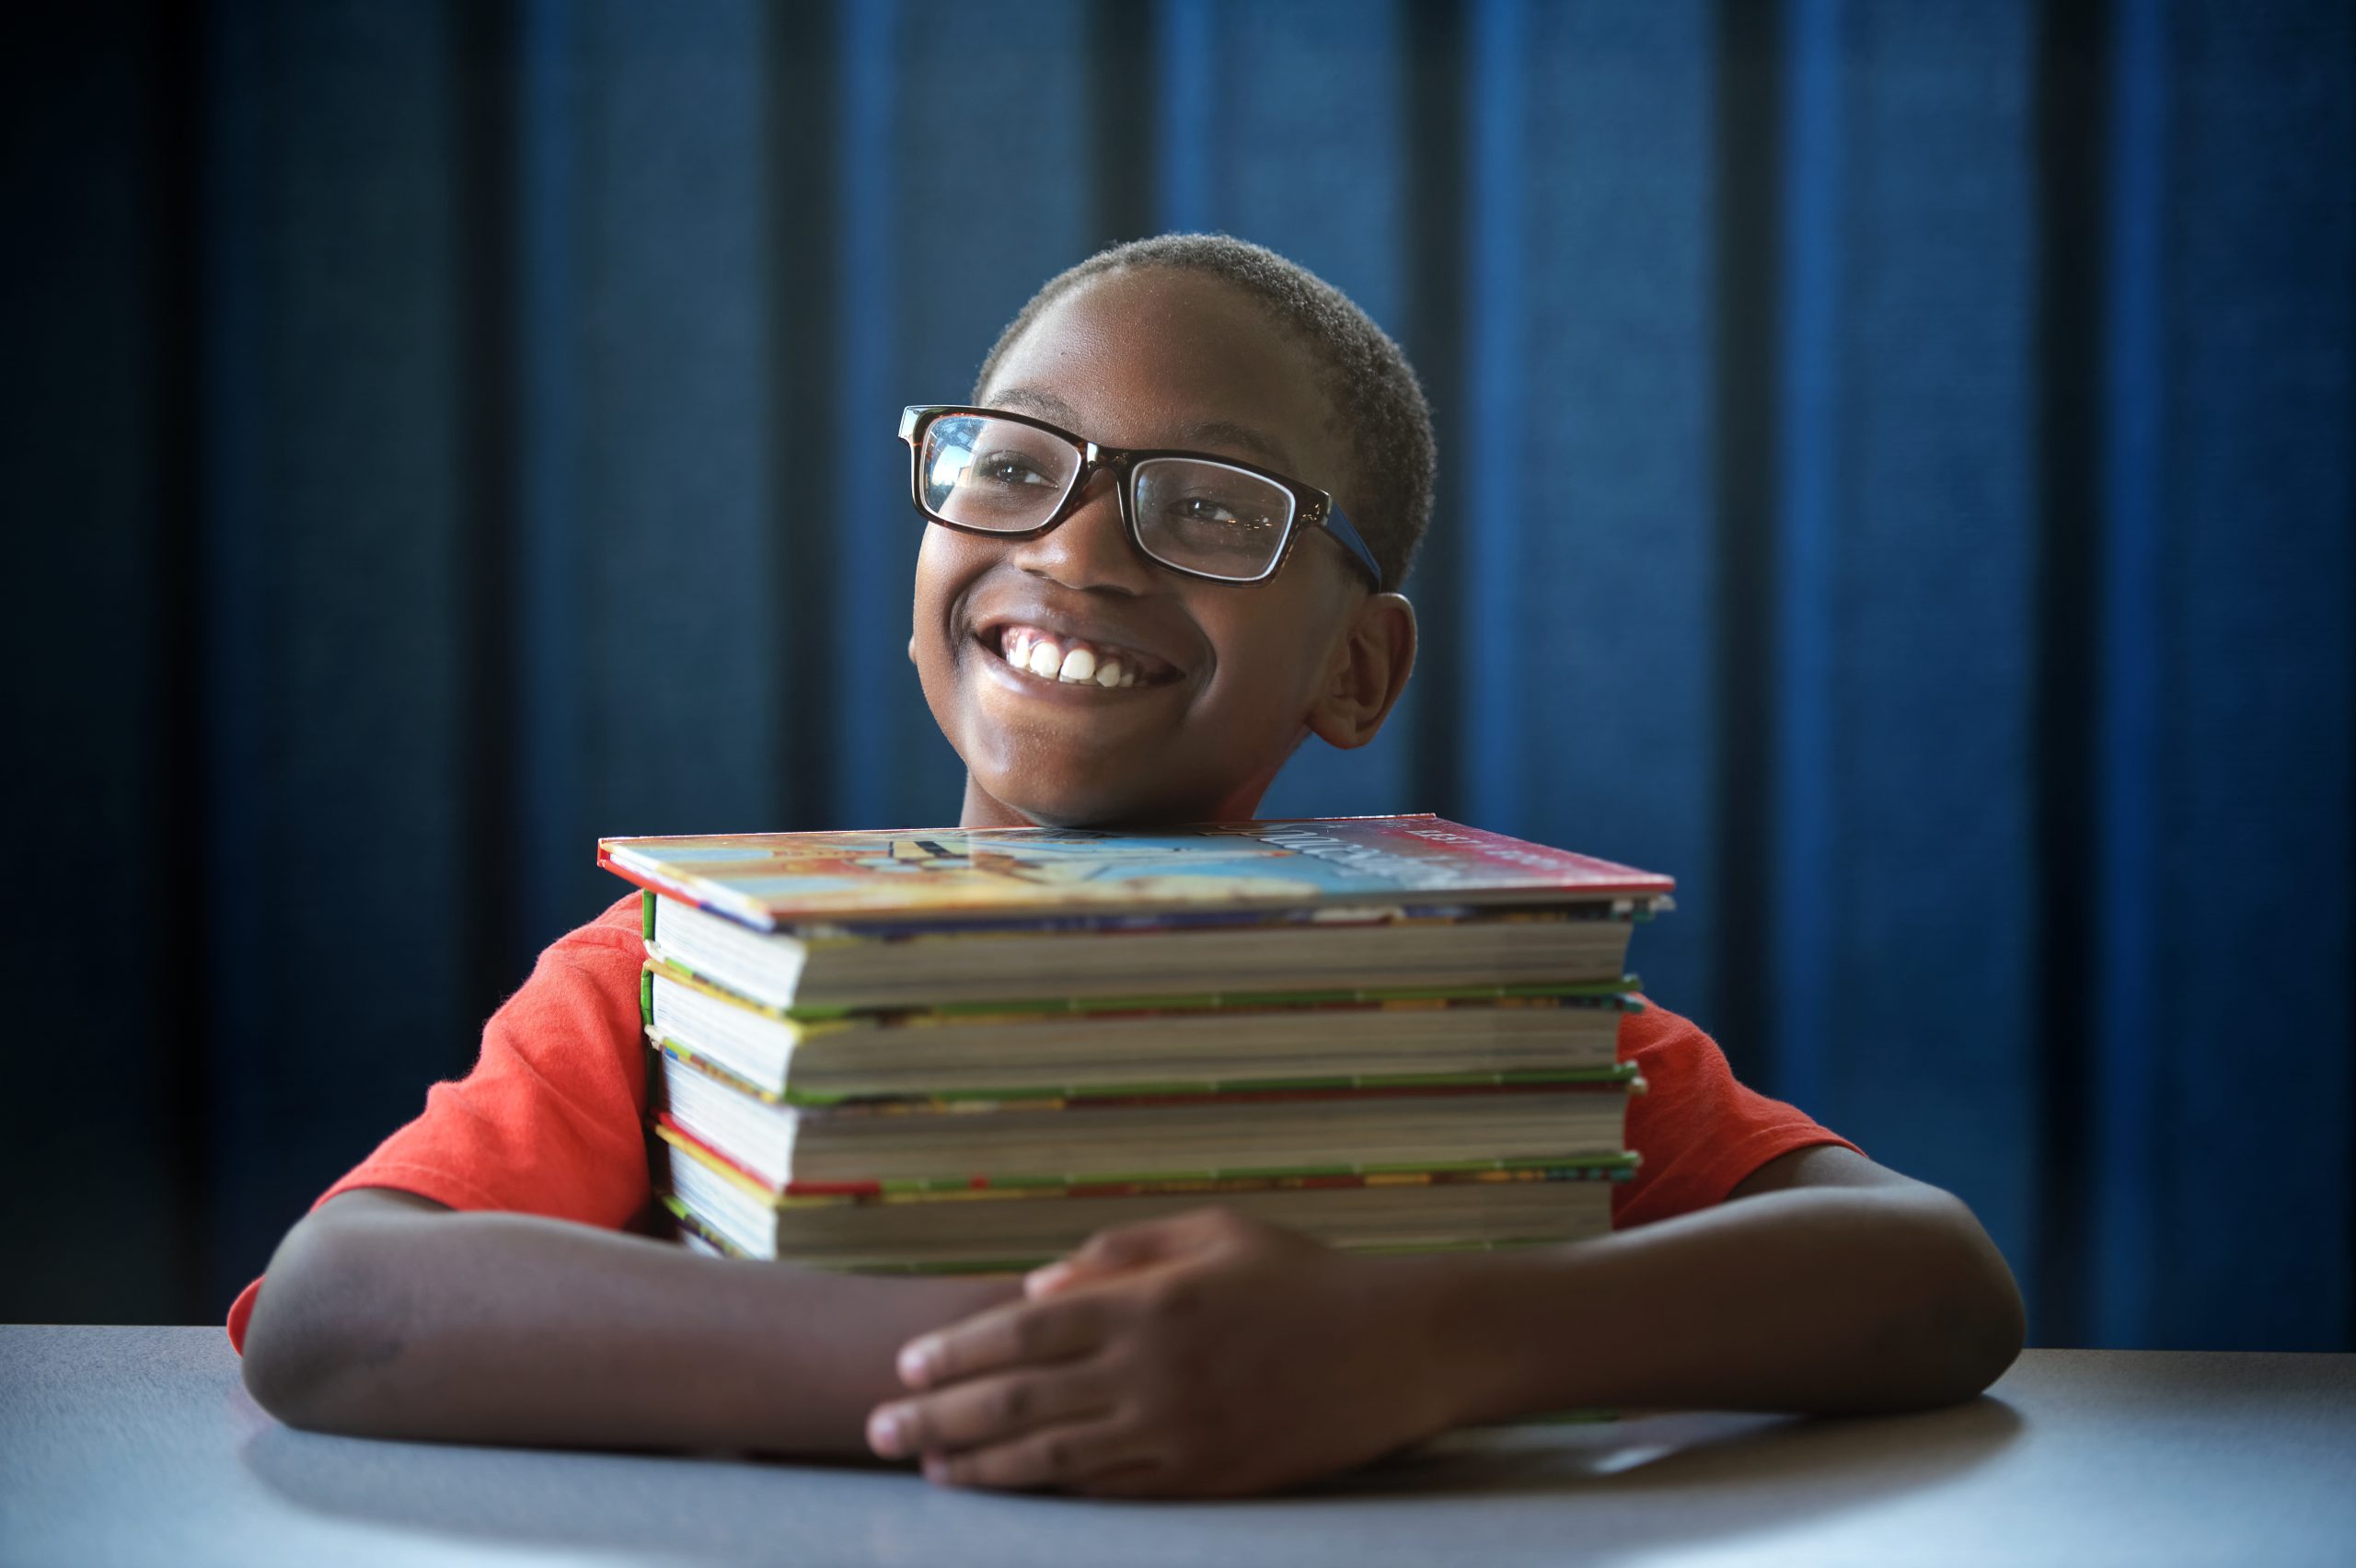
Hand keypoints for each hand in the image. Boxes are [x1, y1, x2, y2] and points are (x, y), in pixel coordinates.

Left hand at [864, 1206, 1458, 1497]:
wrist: (1397, 1348)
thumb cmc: (1301, 1276)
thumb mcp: (1212, 1233)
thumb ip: (1118, 1255)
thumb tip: (1033, 1293)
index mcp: (1148, 1304)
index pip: (1021, 1334)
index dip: (954, 1353)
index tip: (903, 1368)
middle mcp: (1152, 1373)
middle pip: (1018, 1403)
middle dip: (938, 1419)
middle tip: (878, 1435)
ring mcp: (1178, 1435)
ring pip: (1053, 1459)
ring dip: (981, 1468)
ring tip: (930, 1472)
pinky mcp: (1206, 1480)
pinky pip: (1112, 1491)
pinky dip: (1054, 1491)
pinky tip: (1013, 1490)